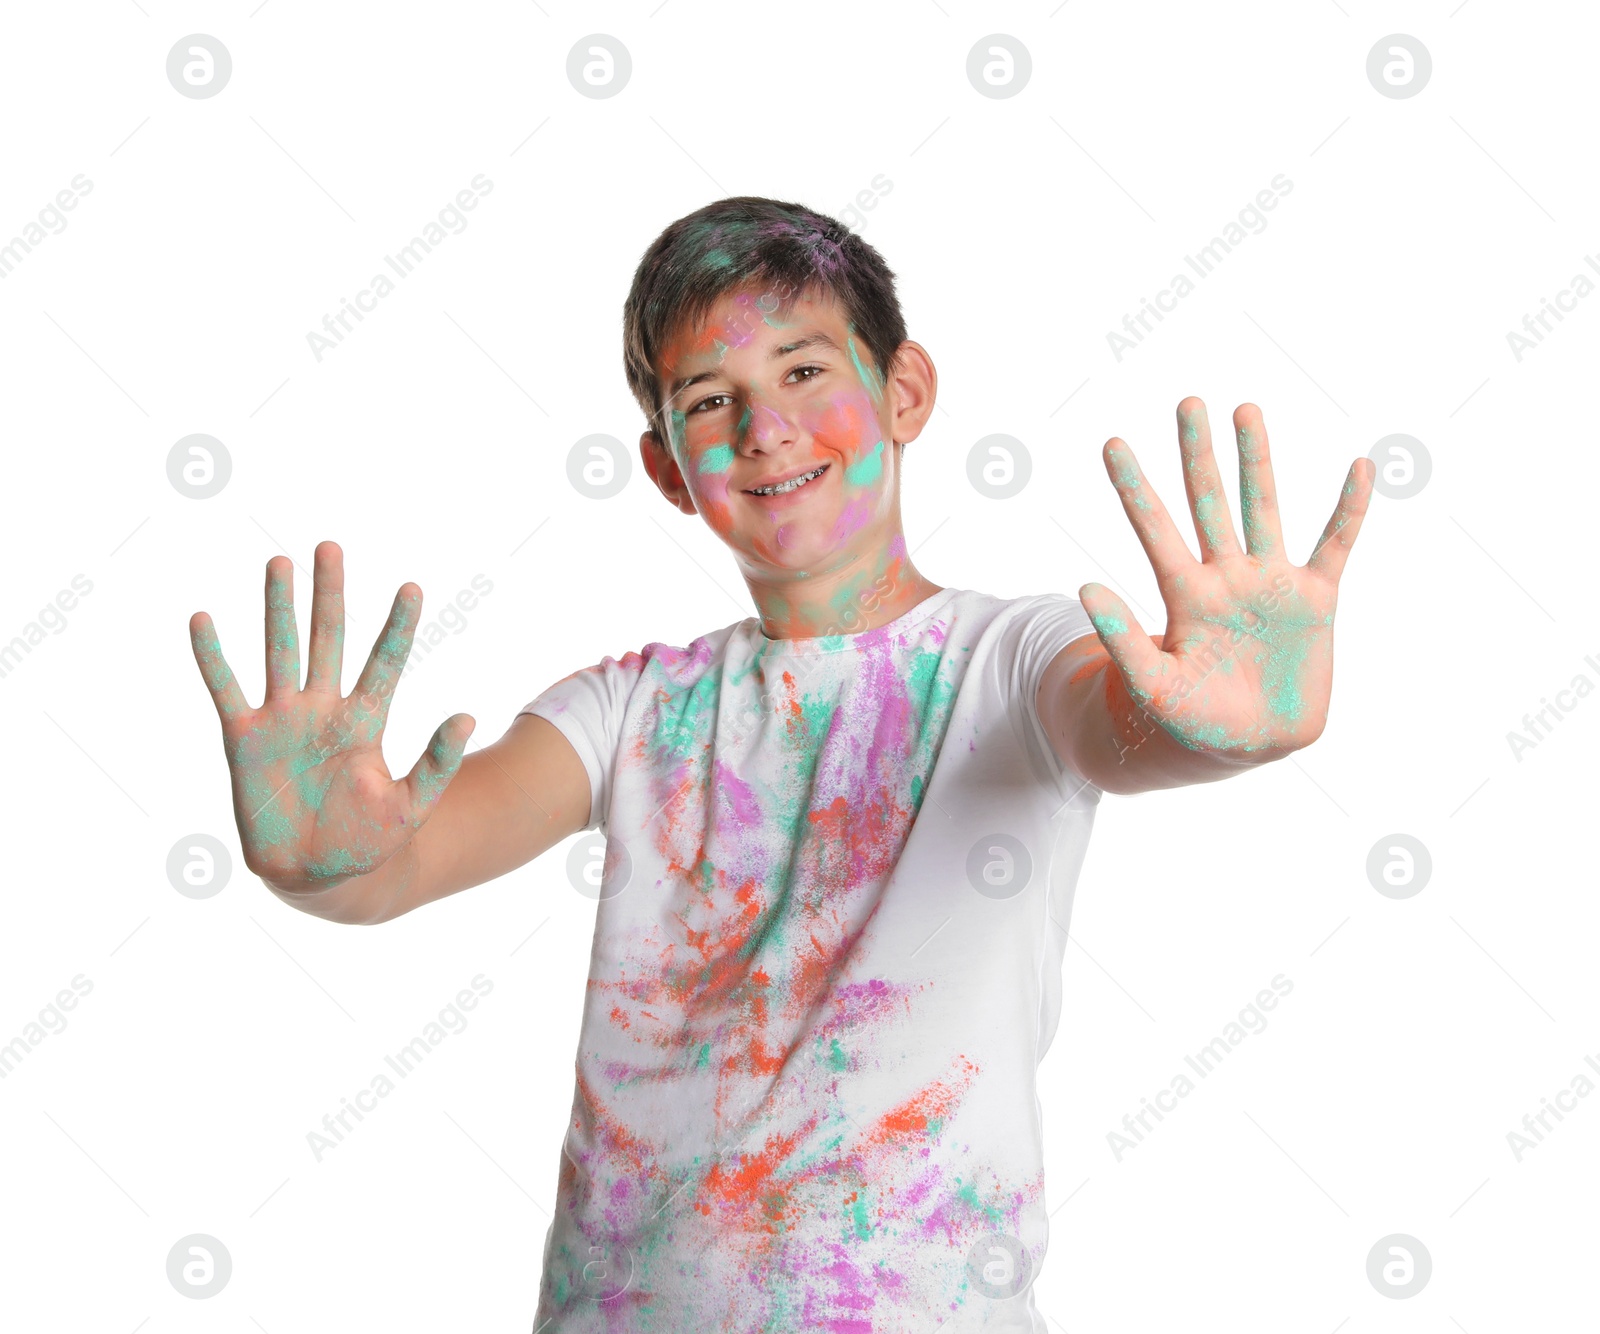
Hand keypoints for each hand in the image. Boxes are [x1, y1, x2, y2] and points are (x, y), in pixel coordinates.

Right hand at [189, 541, 475, 892]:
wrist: (320, 877)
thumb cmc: (370, 841)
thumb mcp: (413, 805)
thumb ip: (437, 762)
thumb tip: (469, 717)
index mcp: (366, 722)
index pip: (386, 662)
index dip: (398, 626)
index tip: (413, 588)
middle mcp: (325, 710)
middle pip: (329, 639)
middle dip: (331, 595)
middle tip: (330, 547)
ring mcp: (284, 721)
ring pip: (281, 652)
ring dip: (278, 608)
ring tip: (279, 563)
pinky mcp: (246, 741)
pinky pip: (227, 691)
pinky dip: (214, 658)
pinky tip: (204, 620)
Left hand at [1079, 397, 1372, 758]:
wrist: (1251, 746)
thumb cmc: (1193, 721)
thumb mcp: (1152, 685)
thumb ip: (1122, 639)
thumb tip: (1083, 587)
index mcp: (1184, 595)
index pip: (1154, 530)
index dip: (1134, 488)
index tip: (1113, 443)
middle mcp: (1225, 577)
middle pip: (1207, 503)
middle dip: (1197, 454)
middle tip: (1188, 402)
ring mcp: (1270, 584)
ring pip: (1262, 509)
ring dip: (1257, 461)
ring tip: (1247, 409)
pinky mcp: (1315, 602)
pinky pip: (1335, 546)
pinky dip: (1349, 510)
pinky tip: (1360, 468)